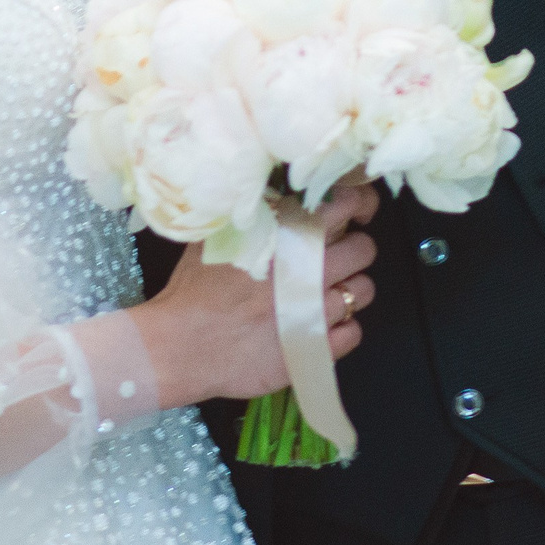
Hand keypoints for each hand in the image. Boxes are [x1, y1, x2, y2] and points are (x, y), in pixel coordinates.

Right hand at [131, 179, 380, 407]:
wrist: (180, 347)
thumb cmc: (193, 291)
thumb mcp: (218, 236)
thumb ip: (255, 215)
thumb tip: (276, 195)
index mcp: (288, 234)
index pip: (347, 204)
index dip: (359, 203)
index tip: (356, 210)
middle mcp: (310, 269)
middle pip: (365, 249)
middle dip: (355, 249)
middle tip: (335, 255)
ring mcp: (316, 312)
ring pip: (363, 291)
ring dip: (349, 289)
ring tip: (325, 293)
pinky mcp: (315, 349)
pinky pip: (353, 333)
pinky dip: (342, 328)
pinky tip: (317, 325)